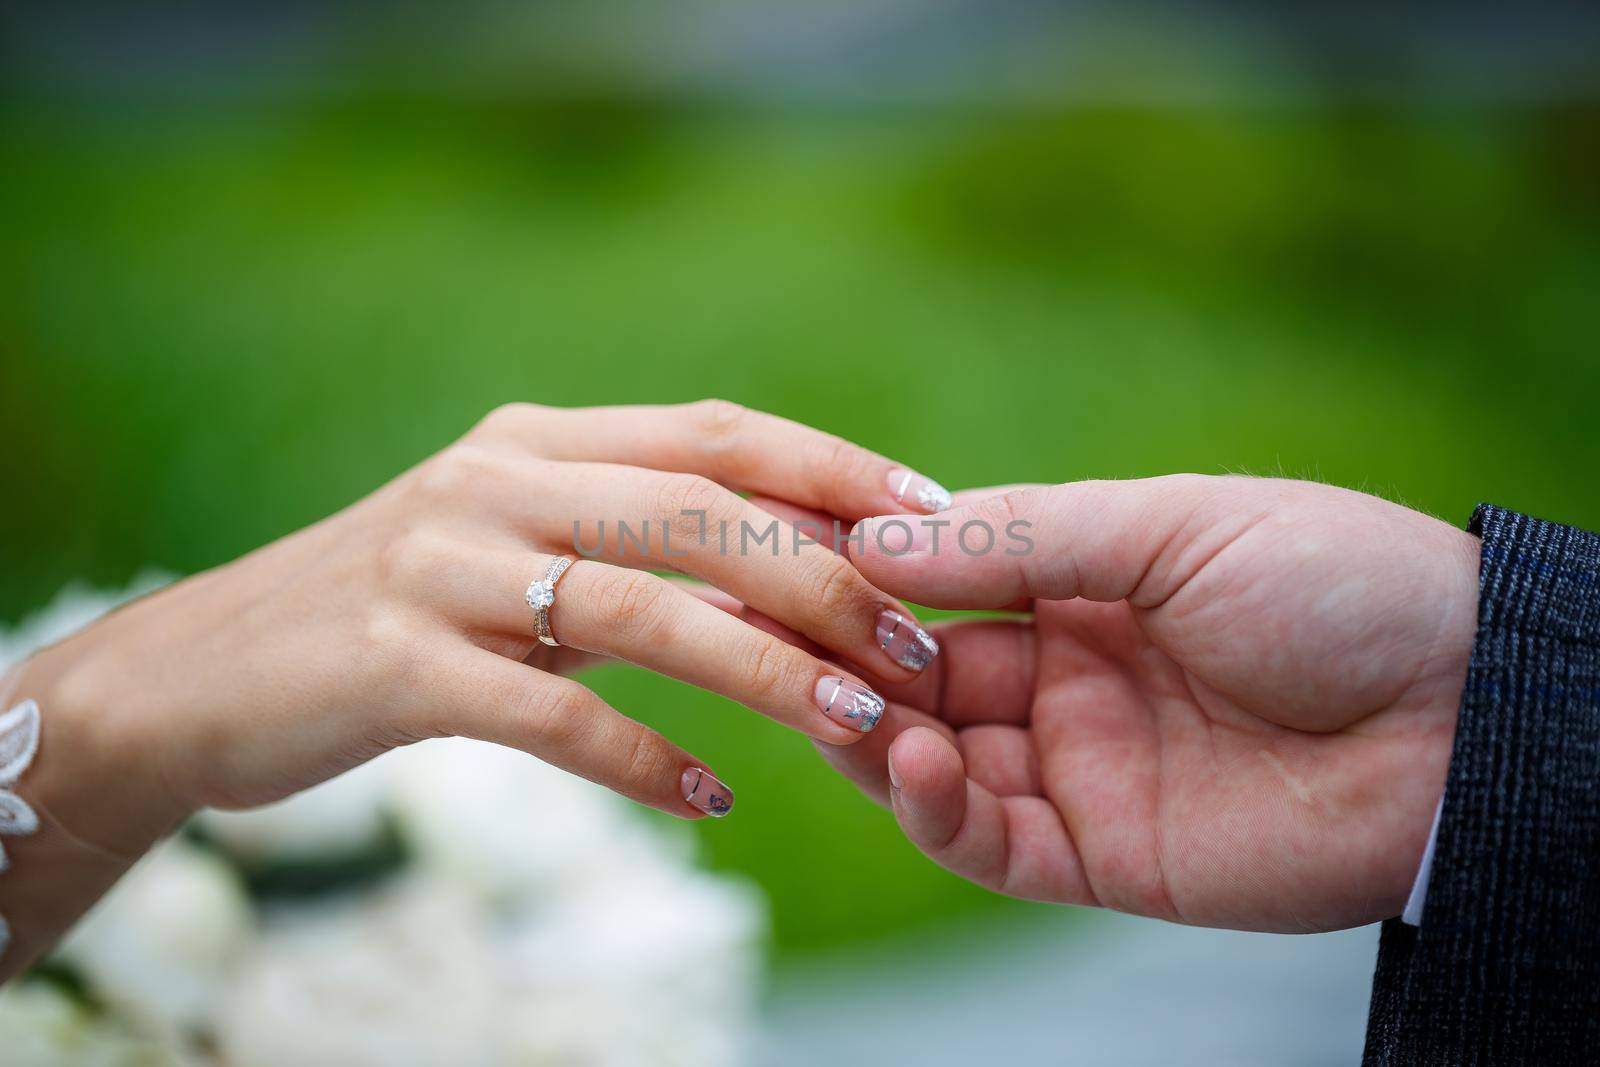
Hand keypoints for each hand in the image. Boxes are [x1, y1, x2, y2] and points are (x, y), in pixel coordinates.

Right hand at [15, 400, 952, 854]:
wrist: (199, 671)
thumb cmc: (390, 611)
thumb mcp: (510, 541)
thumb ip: (628, 538)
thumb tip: (784, 563)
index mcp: (540, 439)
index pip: (718, 434)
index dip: (834, 469)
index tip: (934, 517)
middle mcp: (497, 481)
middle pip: (698, 512)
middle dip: (825, 576)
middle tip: (916, 646)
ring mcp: (442, 568)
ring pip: (639, 609)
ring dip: (762, 669)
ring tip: (856, 724)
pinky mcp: (397, 665)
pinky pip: (548, 712)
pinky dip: (638, 758)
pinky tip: (708, 797)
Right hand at [819, 475, 1478, 931]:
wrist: (1460, 707)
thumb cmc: (1333, 583)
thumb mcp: (1170, 528)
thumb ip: (1026, 539)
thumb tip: (876, 538)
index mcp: (1079, 588)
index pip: (936, 586)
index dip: (860, 578)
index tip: (778, 558)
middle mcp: (1064, 680)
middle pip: (916, 677)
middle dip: (845, 660)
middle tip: (769, 638)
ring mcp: (1078, 769)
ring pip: (932, 763)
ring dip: (870, 736)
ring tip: (834, 705)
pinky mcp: (1103, 854)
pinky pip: (990, 842)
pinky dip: (934, 810)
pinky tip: (909, 762)